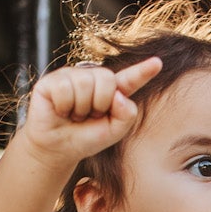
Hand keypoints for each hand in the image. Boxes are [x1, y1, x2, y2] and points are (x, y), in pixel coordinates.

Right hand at [20, 57, 162, 167]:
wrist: (57, 148)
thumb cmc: (85, 138)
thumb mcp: (113, 132)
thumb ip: (126, 115)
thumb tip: (117, 94)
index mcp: (111, 92)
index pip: (130, 79)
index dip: (143, 71)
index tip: (158, 63)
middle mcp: (92, 79)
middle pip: (106, 79)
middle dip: (99, 104)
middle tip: (87, 116)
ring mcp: (72, 76)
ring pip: (85, 83)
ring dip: (80, 108)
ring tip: (73, 115)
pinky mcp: (53, 80)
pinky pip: (64, 88)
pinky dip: (63, 106)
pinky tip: (60, 110)